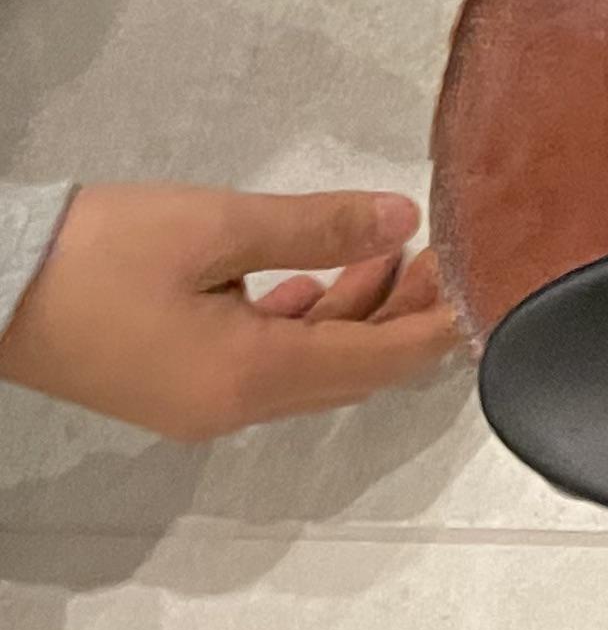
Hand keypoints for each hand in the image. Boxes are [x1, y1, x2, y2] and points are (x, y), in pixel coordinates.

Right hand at [0, 186, 459, 440]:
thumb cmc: (97, 253)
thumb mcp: (216, 226)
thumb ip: (316, 228)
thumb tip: (401, 222)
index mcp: (251, 377)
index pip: (377, 362)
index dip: (437, 327)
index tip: (487, 288)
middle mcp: (233, 407)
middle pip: (349, 370)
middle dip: (405, 316)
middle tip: (448, 255)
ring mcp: (200, 402)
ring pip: (308, 364)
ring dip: (354, 314)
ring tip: (394, 252)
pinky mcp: (174, 383)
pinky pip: (263, 361)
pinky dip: (302, 322)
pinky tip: (314, 280)